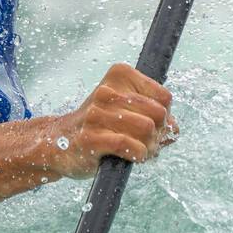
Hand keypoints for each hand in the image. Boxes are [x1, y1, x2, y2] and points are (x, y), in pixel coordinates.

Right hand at [50, 63, 176, 178]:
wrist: (59, 143)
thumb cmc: (98, 126)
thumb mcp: (125, 110)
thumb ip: (154, 115)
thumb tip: (174, 128)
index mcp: (119, 76)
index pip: (164, 96)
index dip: (164, 116)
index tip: (152, 126)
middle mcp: (106, 92)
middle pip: (158, 114)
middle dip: (158, 133)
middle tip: (147, 142)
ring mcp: (96, 114)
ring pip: (146, 129)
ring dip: (148, 146)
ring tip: (139, 150)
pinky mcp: (91, 138)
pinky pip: (129, 145)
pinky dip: (137, 154)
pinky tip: (131, 156)